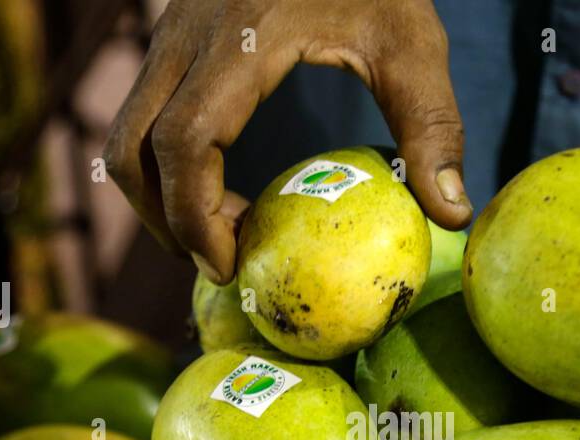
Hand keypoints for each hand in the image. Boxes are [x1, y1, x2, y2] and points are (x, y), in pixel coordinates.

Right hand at [103, 0, 469, 283]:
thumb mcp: (411, 41)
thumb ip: (432, 125)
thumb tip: (454, 214)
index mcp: (239, 38)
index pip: (184, 142)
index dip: (194, 217)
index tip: (229, 265)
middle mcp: (186, 35)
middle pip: (131, 148)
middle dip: (163, 221)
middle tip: (219, 265)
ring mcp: (171, 34)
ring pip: (125, 133)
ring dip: (156, 197)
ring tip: (217, 237)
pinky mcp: (175, 39)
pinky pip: (143, 115)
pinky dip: (162, 167)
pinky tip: (218, 195)